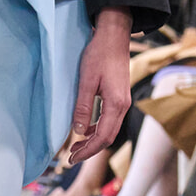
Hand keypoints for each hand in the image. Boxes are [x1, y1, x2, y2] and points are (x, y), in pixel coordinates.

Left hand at [68, 8, 131, 164]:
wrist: (114, 36)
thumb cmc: (99, 54)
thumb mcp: (86, 81)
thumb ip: (82, 107)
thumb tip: (78, 131)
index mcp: (116, 104)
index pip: (103, 137)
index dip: (88, 151)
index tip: (72, 158)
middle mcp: (123, 106)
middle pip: (108, 137)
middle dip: (90, 149)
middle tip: (72, 158)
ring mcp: (123, 102)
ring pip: (109, 130)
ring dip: (93, 140)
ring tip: (76, 147)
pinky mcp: (119, 97)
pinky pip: (109, 120)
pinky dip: (97, 129)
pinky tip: (86, 130)